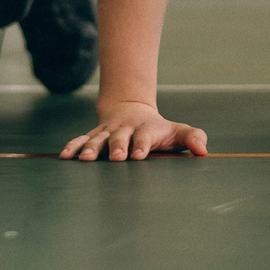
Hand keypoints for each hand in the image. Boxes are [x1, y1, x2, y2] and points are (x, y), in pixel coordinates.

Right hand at [59, 100, 208, 161]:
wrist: (131, 110)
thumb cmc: (158, 129)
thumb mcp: (177, 132)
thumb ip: (193, 138)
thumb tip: (204, 151)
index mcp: (145, 130)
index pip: (144, 138)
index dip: (141, 145)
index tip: (139, 155)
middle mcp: (124, 131)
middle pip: (119, 138)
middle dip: (117, 147)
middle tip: (116, 157)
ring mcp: (107, 133)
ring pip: (97, 139)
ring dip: (91, 149)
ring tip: (86, 160)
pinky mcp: (93, 136)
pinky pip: (81, 140)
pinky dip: (72, 147)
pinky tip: (65, 157)